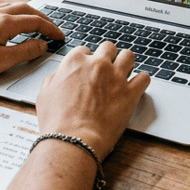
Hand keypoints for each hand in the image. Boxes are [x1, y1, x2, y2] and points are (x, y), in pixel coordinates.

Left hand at [0, 2, 63, 86]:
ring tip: (38, 23)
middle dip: (43, 18)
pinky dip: (15, 14)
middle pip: (27, 10)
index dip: (51, 29)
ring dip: (30, 14)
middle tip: (53, 29)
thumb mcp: (2, 61)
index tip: (61, 37)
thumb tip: (42, 45)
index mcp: (5, 22)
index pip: (36, 21)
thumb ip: (25, 51)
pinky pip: (2, 11)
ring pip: (14, 8)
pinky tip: (12, 23)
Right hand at [36, 42, 149, 159]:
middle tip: (106, 69)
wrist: (73, 141)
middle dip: (108, 57)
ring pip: (129, 56)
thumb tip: (60, 75)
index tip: (88, 69)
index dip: (87, 60)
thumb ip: (54, 79)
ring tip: (124, 73)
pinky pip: (144, 78)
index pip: (85, 50)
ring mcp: (116, 77)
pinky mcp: (131, 93)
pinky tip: (137, 86)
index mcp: (75, 62)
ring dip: (126, 63)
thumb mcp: (44, 95)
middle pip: (108, 48)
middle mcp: (97, 64)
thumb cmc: (57, 122)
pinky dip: (142, 81)